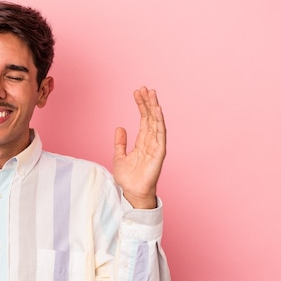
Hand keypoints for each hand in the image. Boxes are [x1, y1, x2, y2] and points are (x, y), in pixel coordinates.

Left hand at [113, 86, 165, 208]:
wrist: (131, 193)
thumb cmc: (128, 178)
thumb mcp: (119, 157)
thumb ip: (120, 143)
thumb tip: (120, 127)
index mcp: (142, 141)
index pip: (144, 119)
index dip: (141, 106)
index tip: (137, 92)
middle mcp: (151, 142)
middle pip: (151, 118)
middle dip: (148, 102)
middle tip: (144, 88)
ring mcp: (156, 146)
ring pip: (156, 123)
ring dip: (154, 108)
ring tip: (151, 93)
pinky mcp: (159, 153)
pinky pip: (160, 135)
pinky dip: (159, 122)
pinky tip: (157, 111)